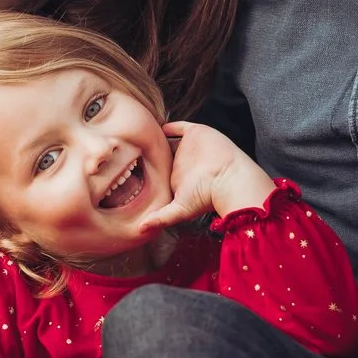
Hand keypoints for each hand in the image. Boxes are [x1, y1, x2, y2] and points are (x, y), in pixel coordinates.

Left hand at [140, 121, 276, 231]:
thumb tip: (140, 230)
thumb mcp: (180, 209)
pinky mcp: (195, 134)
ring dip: (157, 138)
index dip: (146, 169)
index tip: (127, 167)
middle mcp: (181, 163)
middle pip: (162, 155)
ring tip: (141, 134)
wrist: (229, 179)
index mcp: (175, 178)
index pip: (157, 172)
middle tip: (131, 147)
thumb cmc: (206, 197)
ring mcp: (188, 148)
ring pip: (169, 141)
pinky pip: (180, 128)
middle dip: (149, 152)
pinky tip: (159, 127)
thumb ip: (160, 217)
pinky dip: (170, 127)